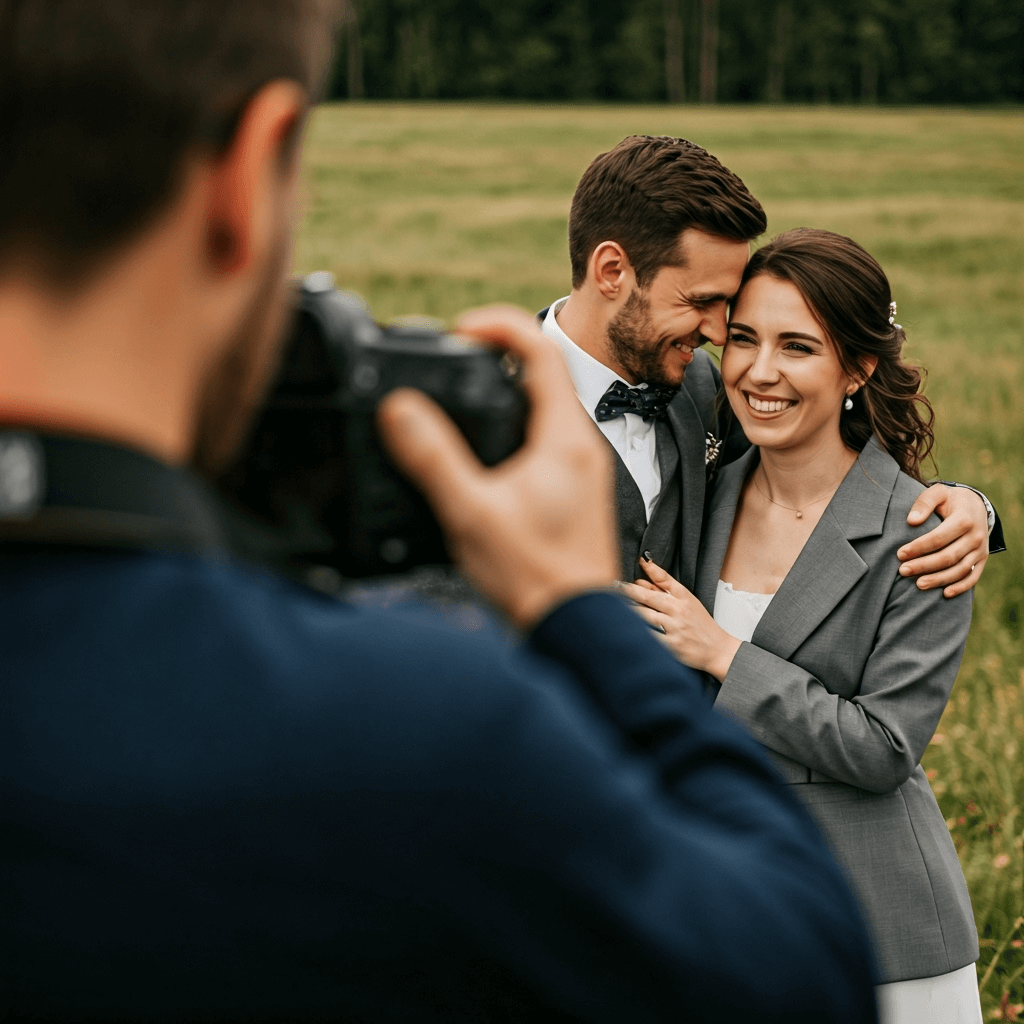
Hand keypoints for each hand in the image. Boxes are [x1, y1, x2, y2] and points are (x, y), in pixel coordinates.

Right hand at [377, 305, 617, 629]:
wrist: (574, 626)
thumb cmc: (535, 577)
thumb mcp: (471, 513)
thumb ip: (433, 458)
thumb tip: (400, 409)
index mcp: (564, 439)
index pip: (541, 351)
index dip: (499, 327)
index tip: (461, 331)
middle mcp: (580, 447)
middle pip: (543, 375)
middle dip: (496, 356)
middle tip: (454, 359)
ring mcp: (580, 469)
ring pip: (543, 407)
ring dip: (505, 391)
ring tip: (461, 396)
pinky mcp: (571, 491)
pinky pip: (543, 438)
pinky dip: (512, 425)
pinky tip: (482, 450)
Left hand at [618, 558, 740, 680]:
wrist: (719, 650)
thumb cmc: (701, 625)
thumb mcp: (688, 602)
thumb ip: (664, 590)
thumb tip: (640, 579)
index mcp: (684, 598)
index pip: (665, 580)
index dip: (650, 569)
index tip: (638, 561)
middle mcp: (679, 611)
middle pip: (650, 598)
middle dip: (630, 591)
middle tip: (615, 585)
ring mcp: (675, 629)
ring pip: (646, 616)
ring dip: (629, 610)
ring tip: (613, 605)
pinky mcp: (672, 646)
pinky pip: (650, 637)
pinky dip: (637, 632)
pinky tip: (624, 628)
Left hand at [899, 484, 988, 597]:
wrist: (975, 505)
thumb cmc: (949, 500)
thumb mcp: (937, 493)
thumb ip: (924, 503)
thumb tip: (911, 521)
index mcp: (964, 519)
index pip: (939, 538)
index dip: (918, 548)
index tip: (899, 554)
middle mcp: (976, 536)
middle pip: (948, 557)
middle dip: (924, 566)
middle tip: (902, 571)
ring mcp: (980, 550)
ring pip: (960, 570)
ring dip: (939, 579)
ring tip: (918, 584)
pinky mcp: (981, 559)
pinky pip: (973, 577)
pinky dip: (961, 587)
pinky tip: (945, 594)